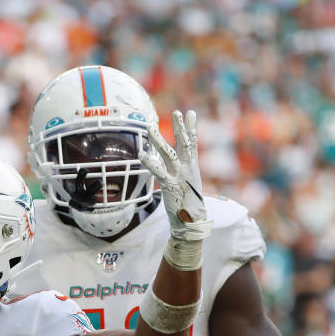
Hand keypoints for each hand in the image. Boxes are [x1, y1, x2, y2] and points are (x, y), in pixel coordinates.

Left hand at [139, 110, 210, 240]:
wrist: (191, 222)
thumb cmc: (187, 202)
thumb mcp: (188, 182)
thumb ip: (183, 170)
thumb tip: (180, 161)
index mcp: (192, 167)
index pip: (192, 144)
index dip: (191, 128)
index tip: (191, 113)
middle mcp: (188, 169)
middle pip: (185, 144)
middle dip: (181, 128)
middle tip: (177, 112)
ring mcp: (179, 176)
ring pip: (170, 154)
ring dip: (160, 140)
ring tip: (151, 128)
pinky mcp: (170, 185)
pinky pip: (158, 171)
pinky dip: (150, 162)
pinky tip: (141, 154)